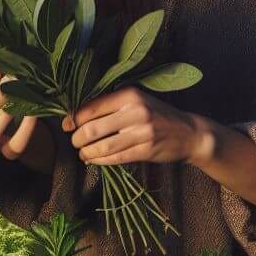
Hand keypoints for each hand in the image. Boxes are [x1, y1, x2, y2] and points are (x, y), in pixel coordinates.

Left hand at [65, 87, 210, 166]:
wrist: (189, 132)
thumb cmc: (157, 115)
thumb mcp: (137, 101)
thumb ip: (111, 105)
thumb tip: (77, 115)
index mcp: (129, 95)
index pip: (91, 107)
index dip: (73, 119)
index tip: (66, 126)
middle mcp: (134, 111)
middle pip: (92, 128)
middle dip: (77, 139)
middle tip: (75, 143)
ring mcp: (141, 132)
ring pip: (102, 145)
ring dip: (86, 152)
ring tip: (82, 154)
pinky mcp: (146, 150)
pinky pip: (115, 158)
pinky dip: (100, 160)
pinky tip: (94, 160)